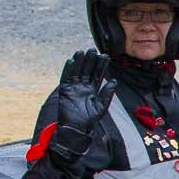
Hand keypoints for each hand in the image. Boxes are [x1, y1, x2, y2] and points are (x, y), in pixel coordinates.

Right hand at [50, 49, 114, 169]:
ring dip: (79, 62)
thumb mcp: (101, 106)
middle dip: (90, 60)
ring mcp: (73, 87)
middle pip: (87, 70)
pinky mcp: (65, 90)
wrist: (76, 128)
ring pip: (76, 71)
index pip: (97, 74)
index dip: (100, 65)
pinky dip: (68, 70)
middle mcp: (83, 86)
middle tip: (93, 50)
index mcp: (93, 89)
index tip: (105, 56)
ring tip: (82, 52)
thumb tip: (114, 81)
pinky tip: (71, 61)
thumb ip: (107, 94)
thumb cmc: (89, 119)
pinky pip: (66, 78)